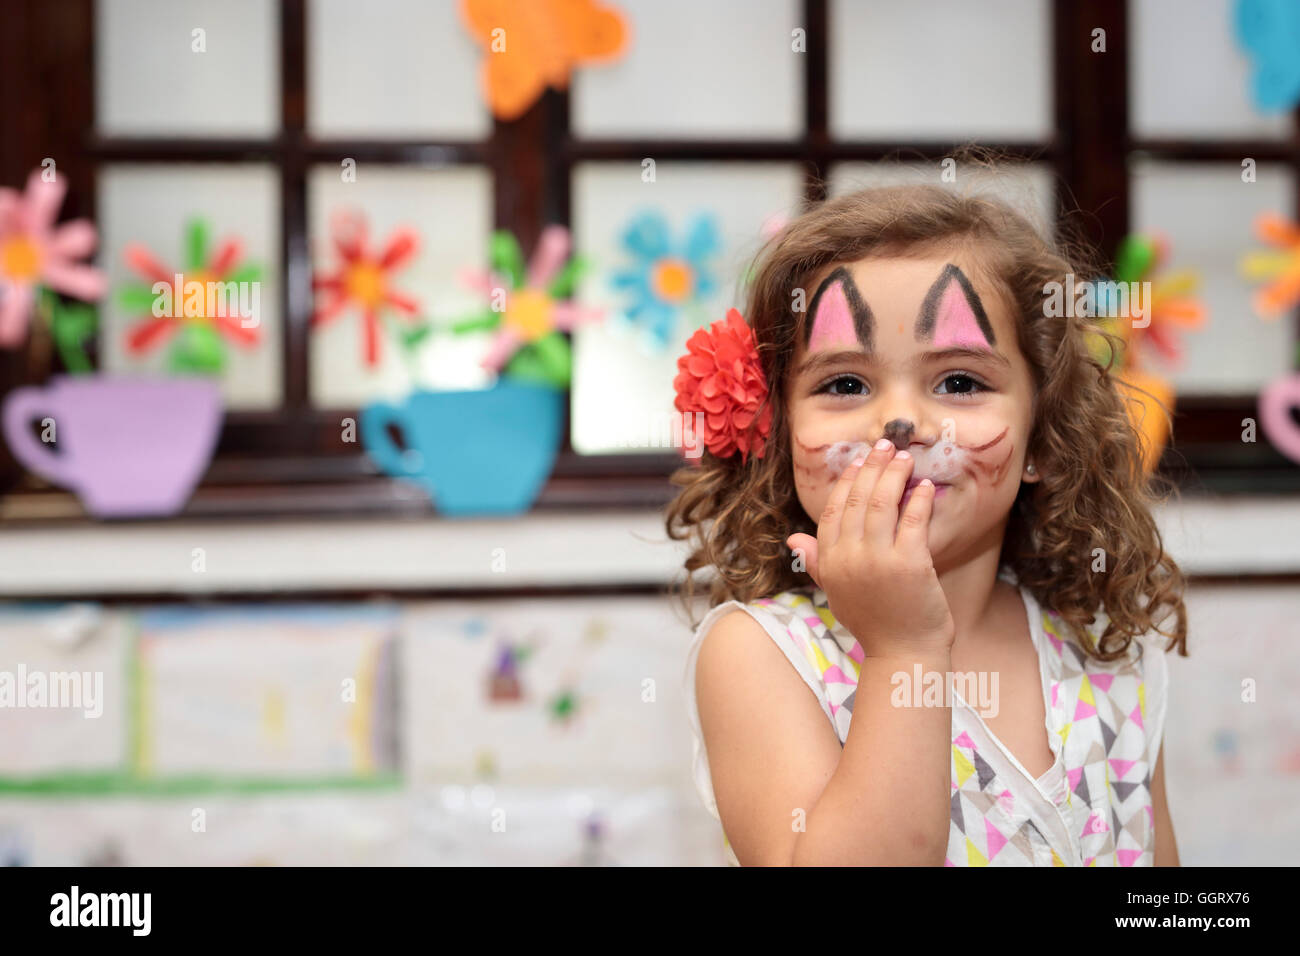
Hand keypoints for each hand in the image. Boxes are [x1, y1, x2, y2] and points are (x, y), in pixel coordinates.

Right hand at [786, 439, 954, 658]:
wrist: (904, 654)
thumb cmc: (874, 623)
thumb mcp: (837, 591)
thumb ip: (817, 562)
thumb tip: (794, 540)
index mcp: (829, 562)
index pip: (832, 510)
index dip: (846, 481)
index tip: (859, 461)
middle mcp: (848, 558)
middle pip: (856, 500)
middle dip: (871, 467)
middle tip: (886, 444)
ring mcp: (877, 560)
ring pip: (882, 503)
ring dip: (894, 474)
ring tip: (905, 457)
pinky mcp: (909, 563)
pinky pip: (912, 520)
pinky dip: (918, 499)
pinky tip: (923, 486)